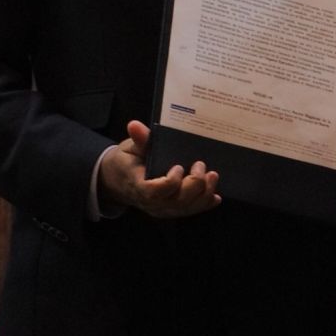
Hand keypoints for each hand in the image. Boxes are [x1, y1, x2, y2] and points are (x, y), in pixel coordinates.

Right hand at [97, 120, 220, 219]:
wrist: (119, 181)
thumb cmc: (127, 162)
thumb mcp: (130, 149)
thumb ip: (139, 140)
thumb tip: (135, 125)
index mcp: (138, 186)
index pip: (155, 192)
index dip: (171, 182)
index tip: (179, 166)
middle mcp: (152, 203)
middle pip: (177, 201)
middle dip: (194, 185)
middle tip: (201, 165)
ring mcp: (163, 209)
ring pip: (187, 208)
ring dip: (203, 194)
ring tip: (213, 176)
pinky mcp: (172, 210)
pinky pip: (190, 211)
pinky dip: (204, 204)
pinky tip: (215, 196)